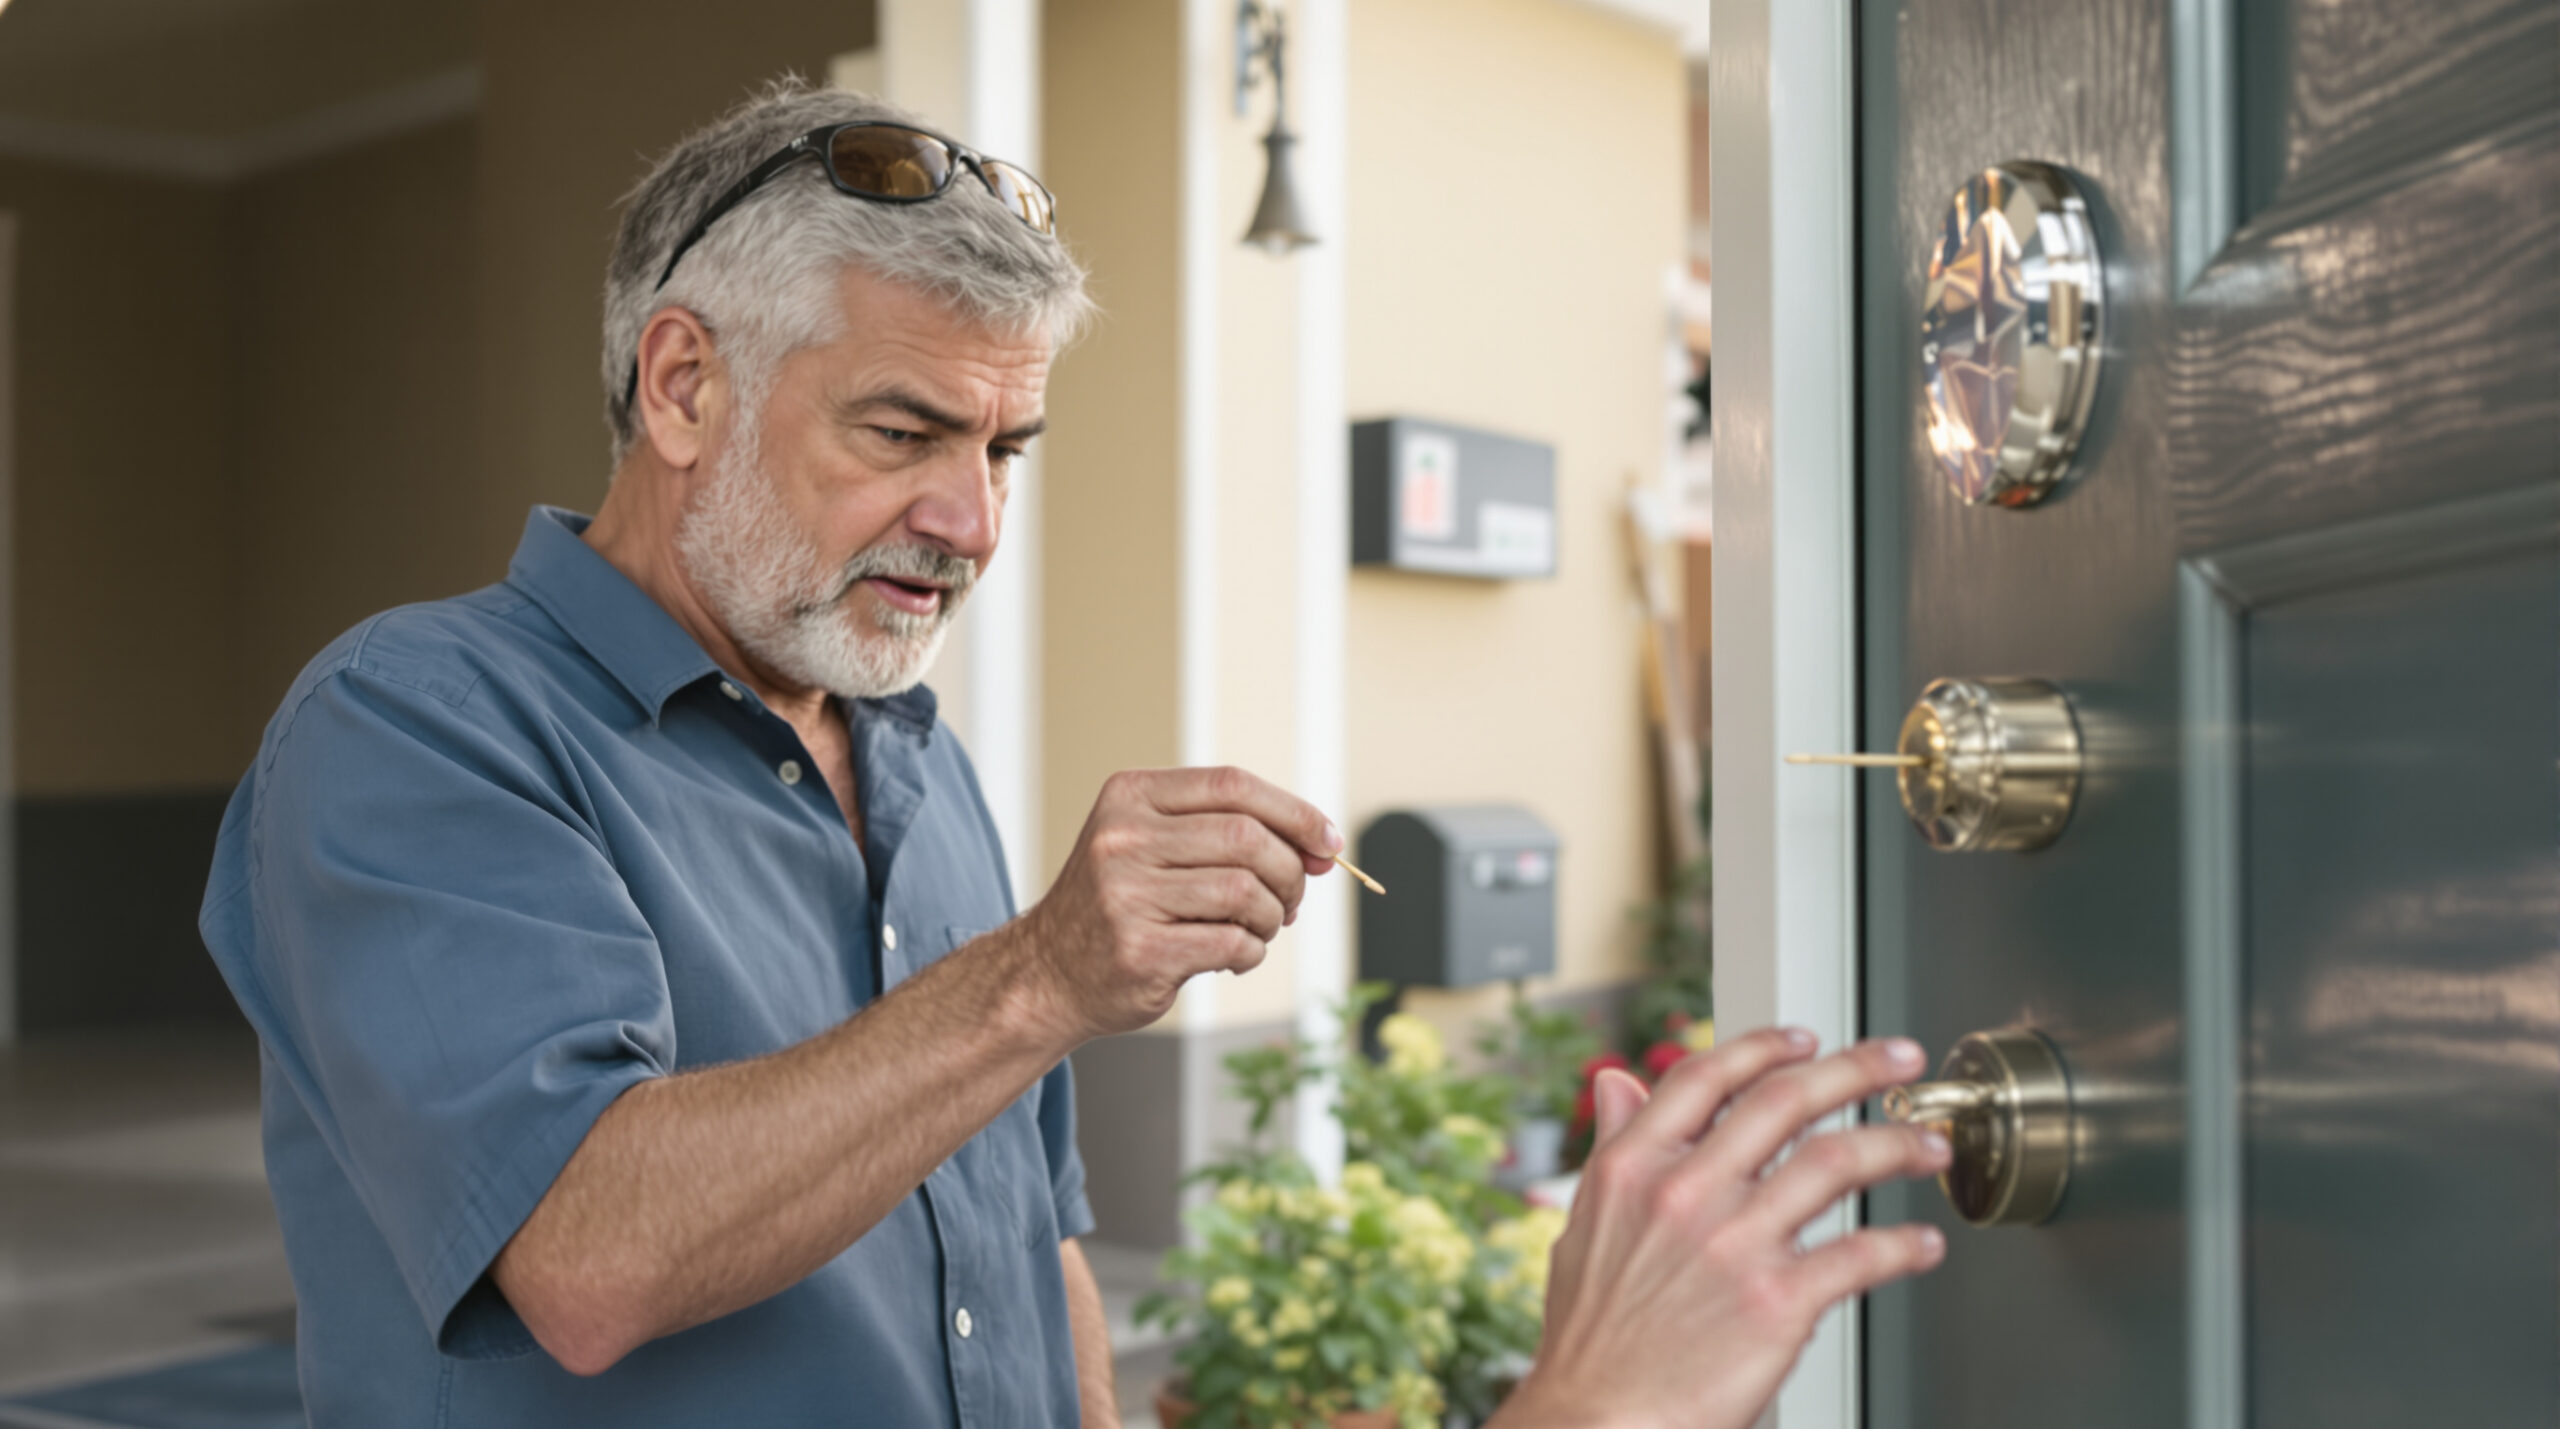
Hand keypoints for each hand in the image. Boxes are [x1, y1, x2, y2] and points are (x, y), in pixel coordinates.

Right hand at [1013, 766, 1341, 1039]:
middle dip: (1289, 872)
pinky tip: (1235, 955)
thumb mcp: (1153, 844)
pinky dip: (1252, 951)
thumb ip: (1226, 832)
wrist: (1048, 973)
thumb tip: (1320, 845)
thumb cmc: (1122, 904)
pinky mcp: (1140, 951)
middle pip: (1247, 838)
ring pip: (1246, 892)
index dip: (1294, 811)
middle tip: (1292, 900)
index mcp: (1130, 797)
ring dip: (1273, 917)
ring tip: (1259, 928)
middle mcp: (1122, 839)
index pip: (1233, 785)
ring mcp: (1126, 896)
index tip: (1328, 842)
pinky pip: (1232, 942)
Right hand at [1495, 1030, 1949, 1428]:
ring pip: (1837, 1161)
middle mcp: (1685, 1191)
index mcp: (1634, 1166)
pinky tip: (1922, 1245)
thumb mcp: (1584, 1224)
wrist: (1598, 1421)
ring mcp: (1733, 1243)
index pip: (1707, 1077)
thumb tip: (1620, 1083)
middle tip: (1899, 1060)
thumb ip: (1614, 1146)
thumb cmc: (1590, 1340)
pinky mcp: (1777, 1301)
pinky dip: (1903, 1247)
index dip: (1766, 1047)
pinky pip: (1860, 1255)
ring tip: (1930, 1146)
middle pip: (1787, 1100)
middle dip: (1857, 1068)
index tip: (1807, 1038)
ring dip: (1898, 1145)